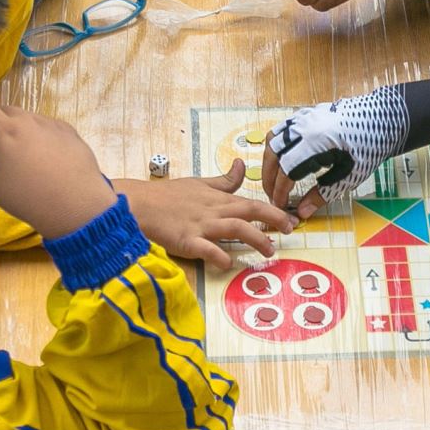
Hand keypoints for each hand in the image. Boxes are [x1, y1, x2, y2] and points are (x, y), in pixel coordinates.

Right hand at [0, 97, 115, 240]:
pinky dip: (35, 137)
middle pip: (1, 112)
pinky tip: (42, 163)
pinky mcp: (69, 131)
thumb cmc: (29, 198)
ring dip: (13, 134)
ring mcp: (51, 123)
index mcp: (4, 130)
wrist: (78, 207)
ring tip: (17, 164)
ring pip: (24, 120)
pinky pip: (45, 127)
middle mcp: (28, 119)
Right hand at [118, 162, 293, 268]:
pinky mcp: (185, 240)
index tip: (291, 219)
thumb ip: (223, 181)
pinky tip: (228, 263)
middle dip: (273, 219)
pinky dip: (217, 255)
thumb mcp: (198, 183)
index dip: (274, 210)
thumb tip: (241, 166)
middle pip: (249, 211)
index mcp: (217, 199)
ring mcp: (200, 226)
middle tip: (290, 230)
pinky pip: (204, 248)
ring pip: (234, 228)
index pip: (251, 202)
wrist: (138, 204)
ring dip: (255, 238)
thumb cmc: (166, 196)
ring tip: (269, 251)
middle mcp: (213, 211)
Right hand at [262, 77, 429, 217]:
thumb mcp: (349, 176)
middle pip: (272, 155)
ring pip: (273, 140)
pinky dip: (277, 146)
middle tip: (273, 196)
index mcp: (313, 143)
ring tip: (275, 179)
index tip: (280, 206)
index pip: (285, 172)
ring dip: (270, 161)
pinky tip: (283, 159)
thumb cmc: (369, 148)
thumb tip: (302, 213)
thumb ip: (322, 194)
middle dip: (270, 178)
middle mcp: (303, 128)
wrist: (383, 120)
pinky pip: (282, 130)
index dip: (280, 191)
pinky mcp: (305, 114)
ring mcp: (303, 118)